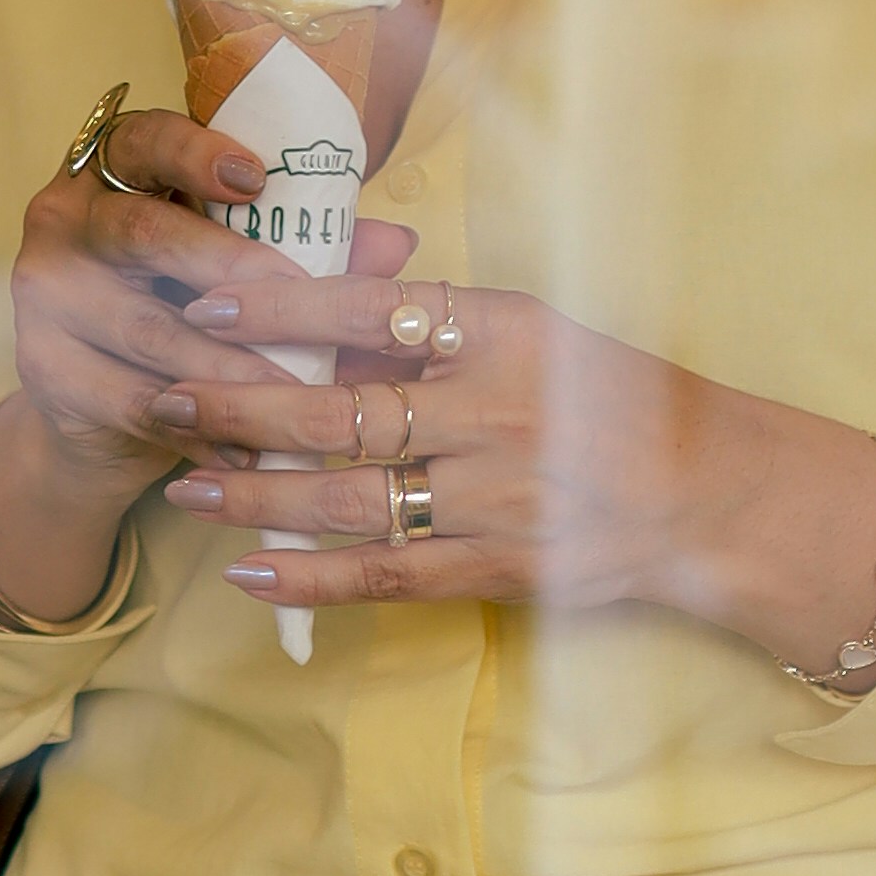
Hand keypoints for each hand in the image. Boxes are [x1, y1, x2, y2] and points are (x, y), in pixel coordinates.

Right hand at [0, 109, 417, 629]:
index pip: (145, 140)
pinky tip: (249, 450)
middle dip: (227, 269)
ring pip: (147, 329)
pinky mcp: (42, 367)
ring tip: (295, 397)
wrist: (99, 412)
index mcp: (114, 169)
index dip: (196, 154)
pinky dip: (198, 428)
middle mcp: (65, 217)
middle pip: (142, 233)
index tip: (256, 179)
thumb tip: (398, 243)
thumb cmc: (183, 310)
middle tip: (297, 301)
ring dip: (228, 368)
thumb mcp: (243, 271)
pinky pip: (131, 399)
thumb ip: (310, 250)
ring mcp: (44, 293)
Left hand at [158, 271, 875, 649]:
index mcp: (503, 332)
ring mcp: (494, 498)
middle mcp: (494, 412)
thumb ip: (434, 326)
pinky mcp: (496, 567)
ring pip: (350, 497)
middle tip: (166, 393)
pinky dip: (311, 576)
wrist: (708, 493)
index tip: (209, 299)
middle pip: (343, 407)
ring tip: (187, 481)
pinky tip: (249, 569)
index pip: (375, 308)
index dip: (283, 307)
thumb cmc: (612, 396)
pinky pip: (385, 576)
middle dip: (242, 403)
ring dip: (258, 492)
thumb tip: (320, 310)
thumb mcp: (534, 331)